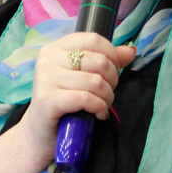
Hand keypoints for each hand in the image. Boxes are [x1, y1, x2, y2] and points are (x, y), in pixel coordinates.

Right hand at [17, 33, 136, 162]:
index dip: (112, 55)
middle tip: (107, 94)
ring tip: (102, 106)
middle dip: (112, 80)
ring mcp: (46, 78)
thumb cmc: (64, 103)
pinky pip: (86, 98)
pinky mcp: (47, 99)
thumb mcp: (84, 77)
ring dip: (107, 97)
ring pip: (95, 81)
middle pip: (98, 61)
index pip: (94, 39)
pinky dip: (98, 107)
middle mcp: (48, 58)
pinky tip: (98, 114)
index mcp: (56, 47)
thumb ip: (106, 61)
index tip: (113, 72)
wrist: (41, 133)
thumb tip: (131, 51)